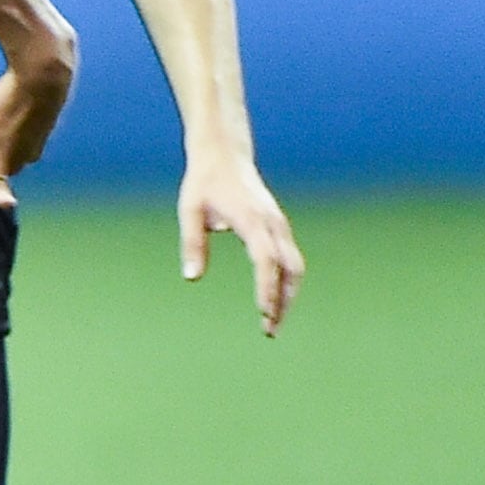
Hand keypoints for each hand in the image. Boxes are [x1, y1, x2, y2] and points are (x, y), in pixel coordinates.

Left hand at [179, 151, 303, 335]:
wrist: (224, 155)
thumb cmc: (204, 182)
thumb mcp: (190, 210)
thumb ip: (192, 243)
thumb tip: (192, 278)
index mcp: (252, 219)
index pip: (266, 260)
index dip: (267, 288)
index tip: (264, 313)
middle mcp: (272, 223)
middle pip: (290, 268)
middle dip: (283, 300)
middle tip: (269, 330)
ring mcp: (279, 225)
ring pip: (294, 266)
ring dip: (288, 295)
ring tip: (272, 322)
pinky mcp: (278, 227)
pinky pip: (289, 259)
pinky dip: (286, 281)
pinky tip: (275, 301)